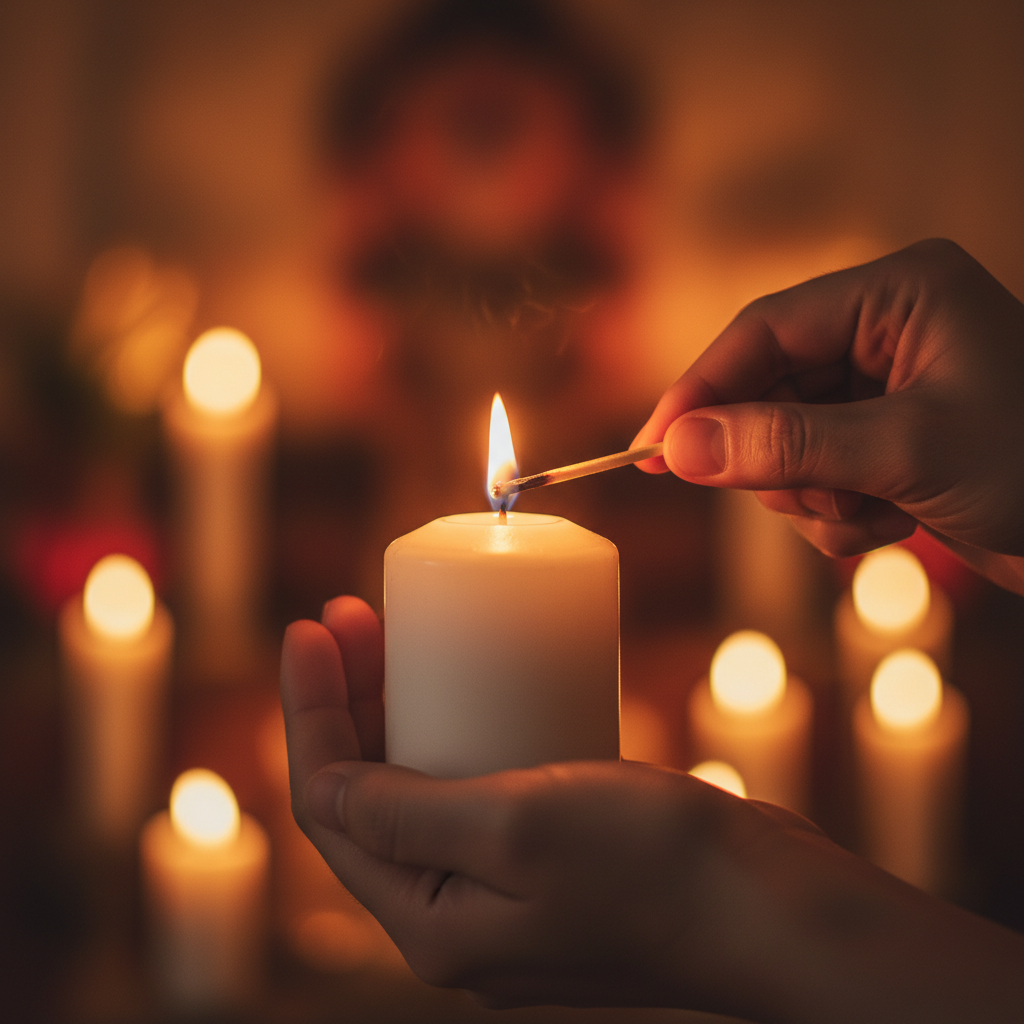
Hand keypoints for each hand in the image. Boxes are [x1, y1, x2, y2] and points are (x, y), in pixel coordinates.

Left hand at [282, 596, 1023, 1021]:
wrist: (771, 905)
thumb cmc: (652, 865)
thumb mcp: (511, 828)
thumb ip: (403, 815)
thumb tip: (320, 787)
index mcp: (430, 923)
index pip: (329, 806)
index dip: (308, 712)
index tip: (309, 626)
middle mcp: (457, 915)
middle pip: (368, 795)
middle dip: (346, 700)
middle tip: (349, 615)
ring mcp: (505, 889)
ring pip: (419, 787)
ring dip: (395, 709)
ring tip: (391, 633)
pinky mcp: (551, 859)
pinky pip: (475, 786)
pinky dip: (454, 730)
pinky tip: (465, 683)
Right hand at [633, 239, 1023, 589]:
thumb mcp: (905, 451)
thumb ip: (785, 445)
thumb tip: (678, 448)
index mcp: (898, 295)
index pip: (764, 331)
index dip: (702, 390)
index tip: (655, 447)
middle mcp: (885, 333)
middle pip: (767, 392)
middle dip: (776, 460)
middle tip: (800, 499)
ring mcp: (884, 392)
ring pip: (785, 444)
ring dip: (811, 497)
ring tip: (871, 515)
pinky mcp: (887, 444)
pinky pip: (816, 478)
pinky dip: (836, 516)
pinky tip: (890, 526)